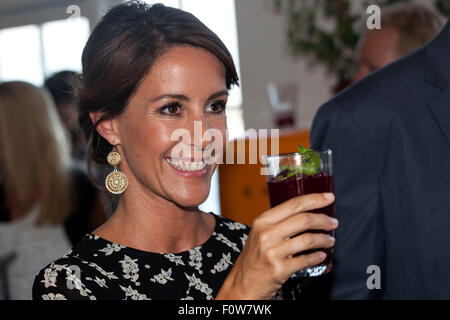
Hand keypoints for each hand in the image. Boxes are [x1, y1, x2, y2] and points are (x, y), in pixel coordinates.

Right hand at [216, 193, 337, 299]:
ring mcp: (272, 252)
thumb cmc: (254, 257)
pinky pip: (305, 260)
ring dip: (323, 239)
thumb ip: (279, 222)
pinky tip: (321, 256)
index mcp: (263, 221)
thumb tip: (307, 212)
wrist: (243, 283)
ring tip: (329, 241)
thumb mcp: (260, 233)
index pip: (293, 204)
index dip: (314, 199)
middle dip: (323, 220)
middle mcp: (266, 234)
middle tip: (333, 223)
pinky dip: (317, 257)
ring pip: (308, 239)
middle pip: (303, 220)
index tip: (329, 197)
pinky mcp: (279, 269)